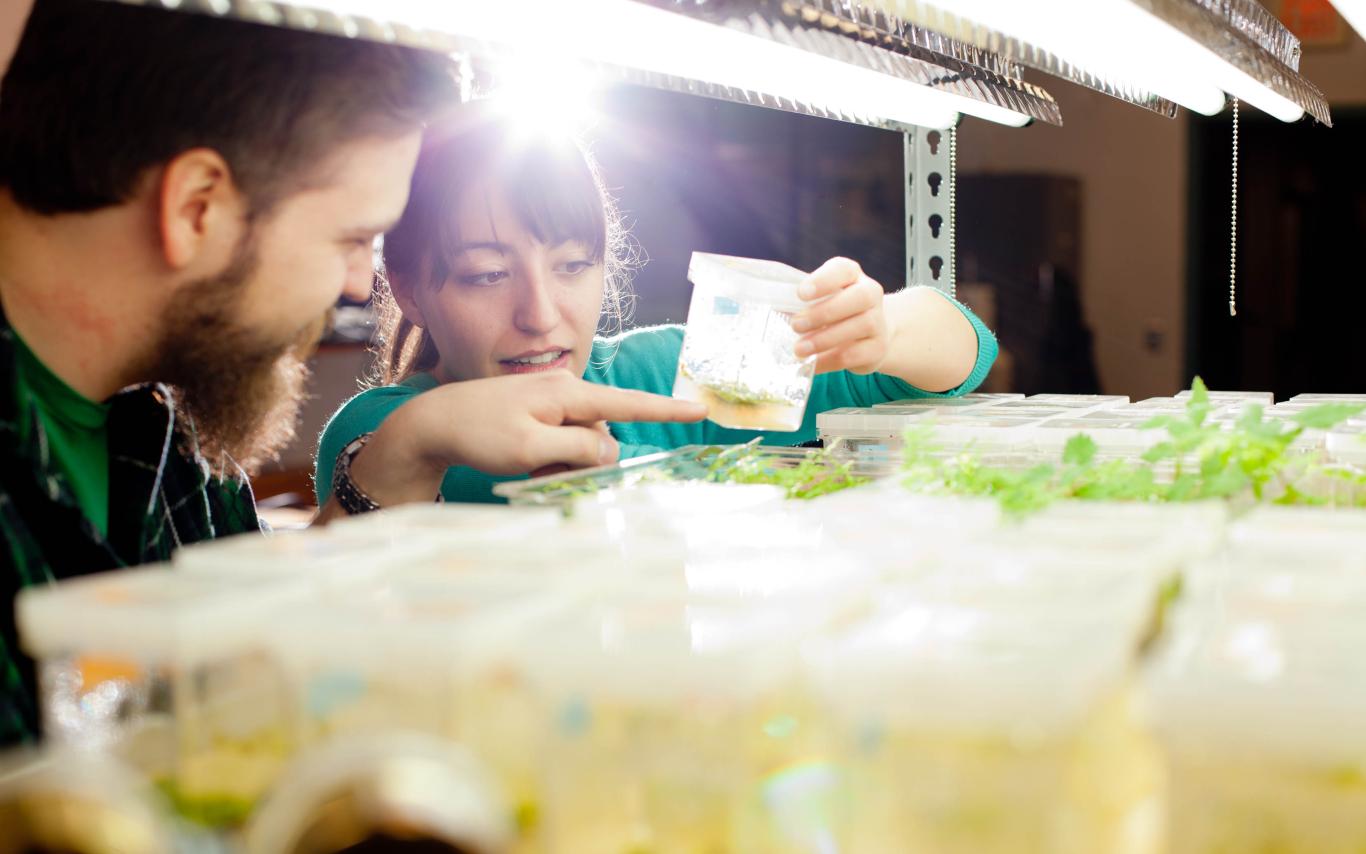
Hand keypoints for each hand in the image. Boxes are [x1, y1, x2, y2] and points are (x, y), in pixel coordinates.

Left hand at [340, 372, 705, 507]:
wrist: (432, 423)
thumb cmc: (479, 434)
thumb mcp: (532, 448)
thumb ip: (579, 447)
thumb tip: (612, 447)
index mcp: (568, 393)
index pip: (628, 403)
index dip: (666, 410)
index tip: (700, 408)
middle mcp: (565, 391)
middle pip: (602, 435)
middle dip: (587, 461)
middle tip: (543, 472)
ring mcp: (551, 402)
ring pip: (582, 443)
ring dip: (564, 464)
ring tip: (526, 468)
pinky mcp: (539, 414)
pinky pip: (562, 442)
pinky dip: (551, 459)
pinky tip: (524, 463)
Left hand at [790, 257, 889, 374]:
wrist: (869, 335)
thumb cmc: (835, 312)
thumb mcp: (820, 300)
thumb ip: (802, 302)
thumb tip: (774, 311)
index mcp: (853, 276)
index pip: (844, 270)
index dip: (824, 280)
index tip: (801, 293)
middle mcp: (871, 294)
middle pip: (859, 297)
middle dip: (824, 312)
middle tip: (796, 325)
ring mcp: (878, 321)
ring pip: (859, 326)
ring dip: (825, 339)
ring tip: (799, 348)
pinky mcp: (877, 348)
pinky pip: (855, 354)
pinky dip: (830, 360)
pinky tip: (812, 363)